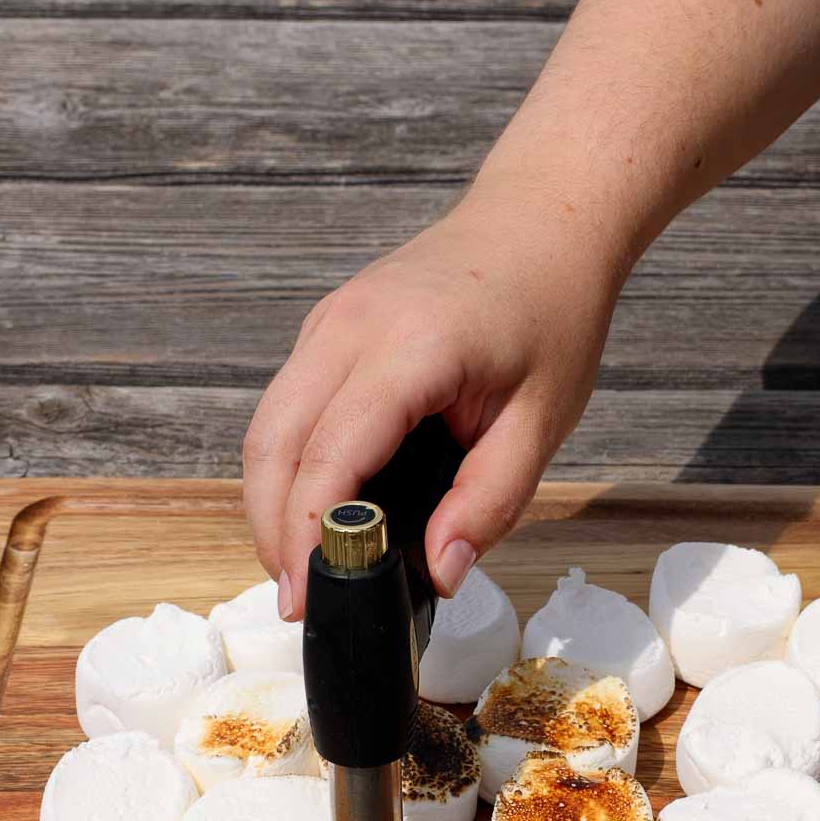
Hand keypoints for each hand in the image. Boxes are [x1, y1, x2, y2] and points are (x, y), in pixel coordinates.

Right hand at [242, 198, 623, 619]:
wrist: (542, 222)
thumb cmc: (551, 314)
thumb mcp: (542, 421)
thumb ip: (489, 501)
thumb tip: (440, 574)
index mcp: (409, 347)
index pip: (330, 454)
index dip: (311, 533)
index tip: (310, 596)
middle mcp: (349, 326)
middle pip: (273, 443)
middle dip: (273, 529)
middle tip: (298, 598)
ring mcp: (329, 321)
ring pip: (268, 425)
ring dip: (272, 499)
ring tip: (303, 566)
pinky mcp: (328, 327)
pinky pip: (287, 405)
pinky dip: (288, 463)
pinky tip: (319, 508)